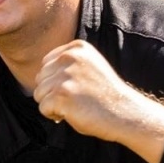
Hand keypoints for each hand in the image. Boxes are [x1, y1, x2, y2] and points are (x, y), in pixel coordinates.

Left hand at [33, 40, 163, 162]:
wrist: (125, 112)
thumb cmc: (104, 94)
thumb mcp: (88, 66)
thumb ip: (67, 64)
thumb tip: (39, 74)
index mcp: (76, 47)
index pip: (45, 64)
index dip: (55, 82)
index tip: (76, 87)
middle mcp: (69, 57)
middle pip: (39, 79)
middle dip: (51, 93)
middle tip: (75, 99)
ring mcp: (65, 75)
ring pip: (38, 94)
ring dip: (52, 105)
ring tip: (74, 105)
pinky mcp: (62, 94)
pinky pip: (43, 108)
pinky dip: (54, 115)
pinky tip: (73, 113)